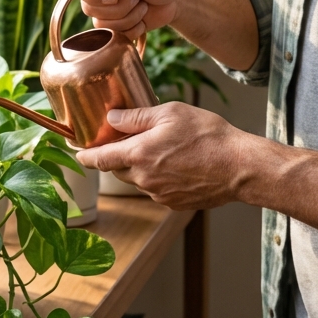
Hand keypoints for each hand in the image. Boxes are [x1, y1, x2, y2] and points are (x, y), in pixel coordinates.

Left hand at [76, 101, 246, 209]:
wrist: (239, 167)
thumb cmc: (208, 135)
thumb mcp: (170, 113)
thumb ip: (136, 117)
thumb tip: (112, 119)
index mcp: (139, 155)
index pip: (100, 159)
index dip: (85, 156)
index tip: (78, 153)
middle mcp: (144, 179)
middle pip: (117, 170)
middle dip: (117, 157)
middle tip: (126, 141)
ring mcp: (159, 194)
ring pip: (138, 180)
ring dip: (141, 167)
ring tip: (162, 149)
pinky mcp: (174, 204)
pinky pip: (156, 189)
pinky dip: (159, 177)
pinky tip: (177, 165)